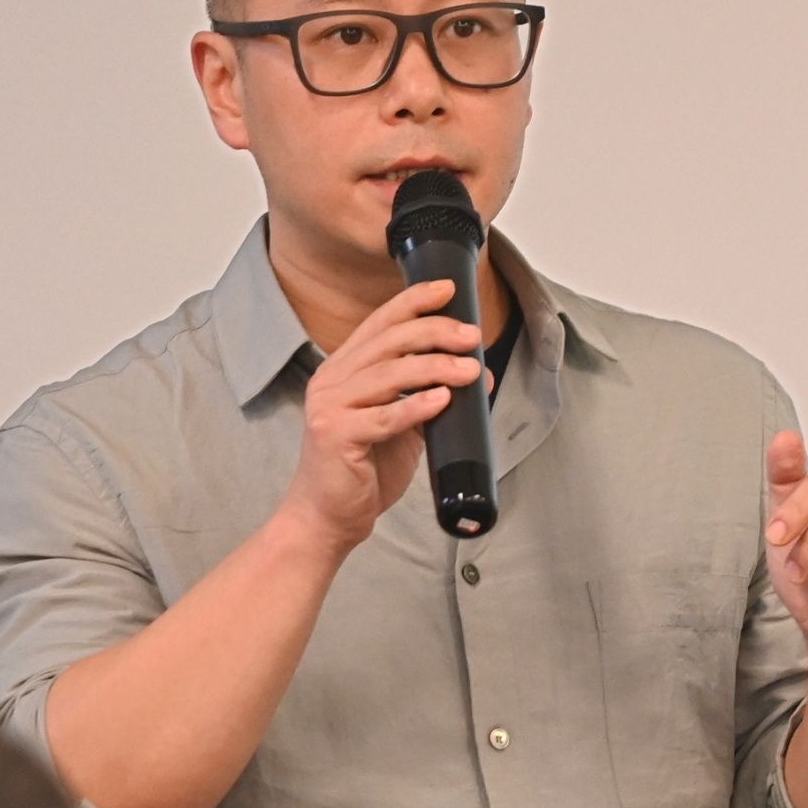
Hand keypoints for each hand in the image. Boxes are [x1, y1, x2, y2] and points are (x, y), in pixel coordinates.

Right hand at [282, 281, 482, 552]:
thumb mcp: (403, 425)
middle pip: (388, 342)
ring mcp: (329, 407)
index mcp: (343, 369)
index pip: (379, 324)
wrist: (329, 517)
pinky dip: (415, 407)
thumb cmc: (364, 469)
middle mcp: (331, 380)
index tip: (447, 290)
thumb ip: (431, 396)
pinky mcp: (335, 436)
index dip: (412, 302)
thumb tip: (479, 372)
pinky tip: (442, 400)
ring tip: (470, 370)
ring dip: (434, 368)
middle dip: (434, 332)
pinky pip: (384, 417)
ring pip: (388, 374)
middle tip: (471, 336)